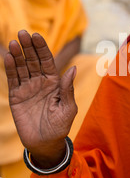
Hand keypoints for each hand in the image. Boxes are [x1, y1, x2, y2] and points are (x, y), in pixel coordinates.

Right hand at [4, 31, 77, 167]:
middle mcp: (40, 82)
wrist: (45, 143)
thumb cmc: (60, 126)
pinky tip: (8, 57)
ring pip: (22, 68)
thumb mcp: (68, 108)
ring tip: (14, 43)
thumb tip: (72, 69)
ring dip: (18, 55)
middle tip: (23, 33)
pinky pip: (13, 80)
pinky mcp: (16, 97)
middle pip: (33, 61)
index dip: (42, 48)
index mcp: (55, 82)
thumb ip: (68, 89)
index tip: (37, 36)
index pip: (47, 61)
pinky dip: (10, 68)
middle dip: (28, 47)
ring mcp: (28, 88)